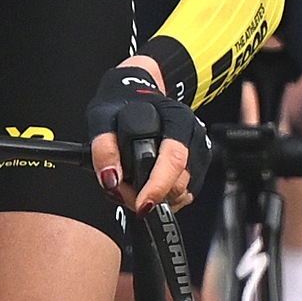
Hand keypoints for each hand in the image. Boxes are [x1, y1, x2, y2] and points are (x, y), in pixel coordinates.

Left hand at [84, 57, 200, 213]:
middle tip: (122, 191)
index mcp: (177, 118)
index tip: (140, 204)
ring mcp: (199, 153)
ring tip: (131, 186)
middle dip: (150, 195)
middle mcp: (194, 136)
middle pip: (180, 182)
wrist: (137, 97)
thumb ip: (103, 148)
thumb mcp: (103, 118)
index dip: (156, 186)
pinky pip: (183, 196)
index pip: (173, 159)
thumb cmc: (122, 106)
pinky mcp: (197, 168)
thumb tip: (111, 179)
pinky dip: (163, 199)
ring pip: (183, 193)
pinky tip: (146, 187)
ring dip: (156, 199)